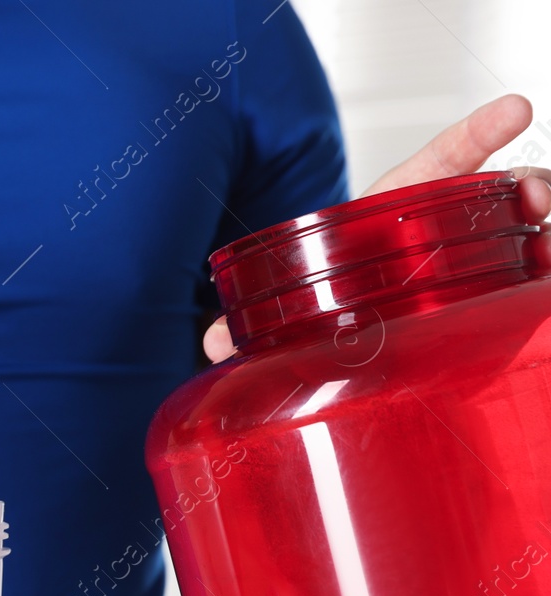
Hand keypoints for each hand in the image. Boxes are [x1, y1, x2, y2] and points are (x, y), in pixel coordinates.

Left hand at [202, 94, 550, 361]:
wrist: (325, 350)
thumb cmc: (310, 312)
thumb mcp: (281, 306)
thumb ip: (247, 322)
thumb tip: (214, 341)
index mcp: (390, 220)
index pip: (440, 165)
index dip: (475, 136)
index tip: (514, 110)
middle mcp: (436, 238)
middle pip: (498, 195)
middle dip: (527, 187)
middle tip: (536, 197)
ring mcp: (465, 272)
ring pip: (523, 239)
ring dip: (545, 235)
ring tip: (549, 244)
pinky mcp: (476, 309)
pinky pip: (522, 289)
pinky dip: (538, 284)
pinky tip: (541, 294)